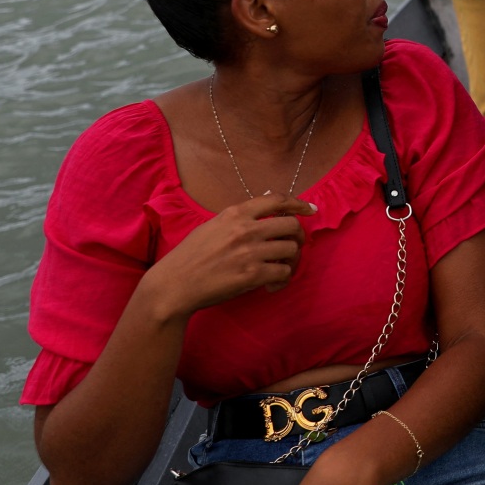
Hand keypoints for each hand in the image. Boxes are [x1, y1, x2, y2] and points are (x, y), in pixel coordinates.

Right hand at [141, 195, 312, 318]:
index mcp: (235, 213)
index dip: (298, 203)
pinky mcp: (251, 275)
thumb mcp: (213, 226)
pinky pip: (284, 272)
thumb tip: (269, 200)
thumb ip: (240, 216)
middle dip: (298, 236)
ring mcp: (249, 252)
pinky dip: (282, 279)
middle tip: (292, 247)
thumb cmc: (192, 256)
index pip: (277, 200)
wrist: (174, 285)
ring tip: (278, 270)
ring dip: (290, 261)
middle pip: (291, 225)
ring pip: (291, 249)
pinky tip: (271, 285)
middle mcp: (245, 229)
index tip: (310, 210)